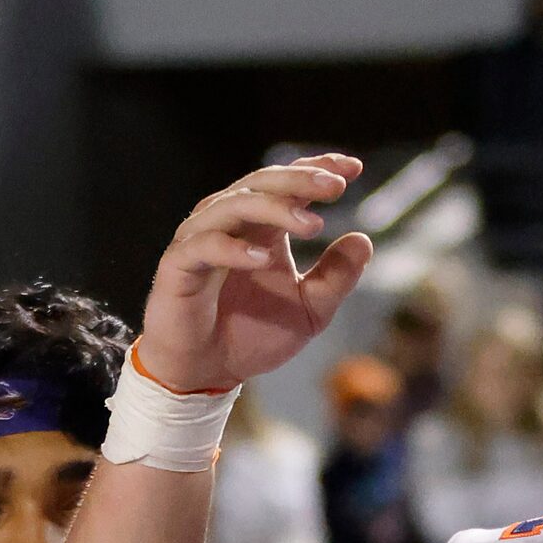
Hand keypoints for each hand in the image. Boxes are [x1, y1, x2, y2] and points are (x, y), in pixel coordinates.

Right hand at [134, 155, 372, 391]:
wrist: (208, 373)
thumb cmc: (253, 336)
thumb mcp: (311, 310)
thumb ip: (336, 277)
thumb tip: (364, 239)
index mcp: (261, 227)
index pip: (286, 183)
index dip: (316, 169)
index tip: (353, 168)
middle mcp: (230, 224)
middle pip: (262, 184)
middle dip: (299, 181)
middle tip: (335, 187)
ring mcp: (201, 240)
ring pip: (234, 205)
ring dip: (274, 209)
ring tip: (312, 226)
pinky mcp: (178, 266)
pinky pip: (204, 247)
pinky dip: (233, 249)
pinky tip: (263, 259)